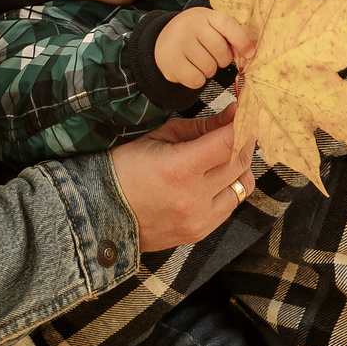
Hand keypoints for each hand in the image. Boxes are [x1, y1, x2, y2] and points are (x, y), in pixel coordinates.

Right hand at [110, 111, 248, 252]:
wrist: (102, 212)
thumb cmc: (126, 168)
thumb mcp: (160, 137)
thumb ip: (202, 127)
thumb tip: (234, 115)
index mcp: (179, 168)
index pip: (229, 142)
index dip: (242, 123)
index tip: (244, 113)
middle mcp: (193, 198)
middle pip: (241, 162)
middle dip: (242, 141)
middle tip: (234, 130)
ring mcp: (198, 219)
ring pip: (243, 186)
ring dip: (238, 168)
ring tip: (221, 158)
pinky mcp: (200, 232)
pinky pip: (231, 206)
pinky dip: (227, 189)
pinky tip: (210, 181)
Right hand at [153, 7, 253, 90]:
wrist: (162, 39)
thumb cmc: (195, 34)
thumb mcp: (210, 26)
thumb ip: (228, 35)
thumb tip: (249, 52)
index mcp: (205, 16)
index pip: (227, 25)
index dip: (242, 41)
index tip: (249, 53)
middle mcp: (190, 26)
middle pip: (221, 52)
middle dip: (222, 60)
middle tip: (211, 55)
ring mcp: (178, 43)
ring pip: (209, 68)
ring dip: (208, 71)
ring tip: (198, 61)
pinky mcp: (170, 61)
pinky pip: (196, 80)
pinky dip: (197, 80)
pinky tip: (190, 70)